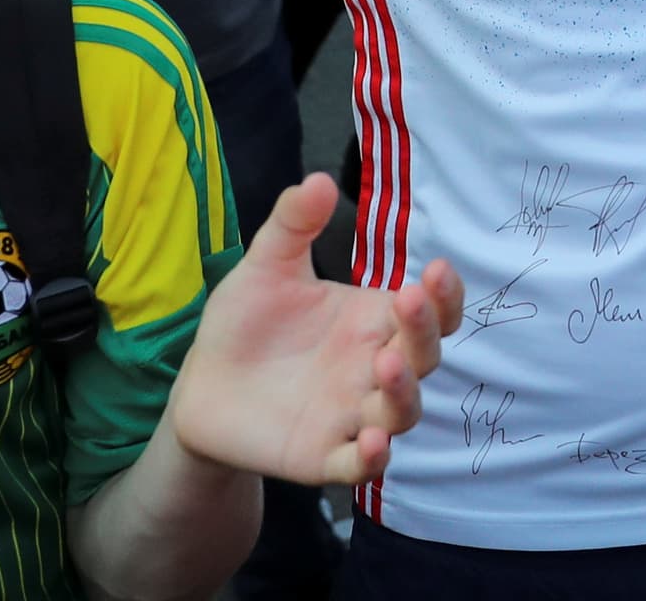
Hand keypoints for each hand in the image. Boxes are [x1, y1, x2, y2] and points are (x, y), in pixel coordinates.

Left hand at [167, 174, 459, 484]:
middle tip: (407, 301)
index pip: (430, 311)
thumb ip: (294, 224)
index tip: (436, 268)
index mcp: (371, 321)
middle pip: (424, 356)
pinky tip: (371, 444)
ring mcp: (353, 415)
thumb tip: (320, 178)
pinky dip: (373, 460)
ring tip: (387, 363)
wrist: (200, 385)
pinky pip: (361, 466)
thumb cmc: (245, 322)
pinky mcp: (325, 455)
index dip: (444, 295)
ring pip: (402, 413)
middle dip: (426, 330)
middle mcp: (373, 368)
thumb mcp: (267, 266)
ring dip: (404, 392)